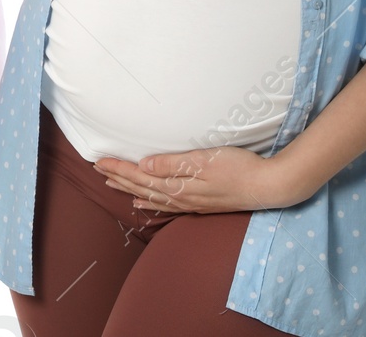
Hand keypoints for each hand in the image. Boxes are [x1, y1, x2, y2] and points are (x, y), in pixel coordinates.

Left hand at [94, 145, 313, 214]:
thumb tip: (143, 165)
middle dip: (119, 178)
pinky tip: (144, 203)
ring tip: (113, 184)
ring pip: (152, 197)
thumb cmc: (237, 167)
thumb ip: (172, 164)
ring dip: (131, 189)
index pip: (140, 176)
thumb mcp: (202, 160)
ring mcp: (191, 202)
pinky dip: (151, 202)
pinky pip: (166, 204)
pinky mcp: (201, 203)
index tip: (99, 161)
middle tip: (98, 170)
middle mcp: (180, 196)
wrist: (267, 186)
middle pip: (142, 187)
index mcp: (178, 184)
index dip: (119, 169)